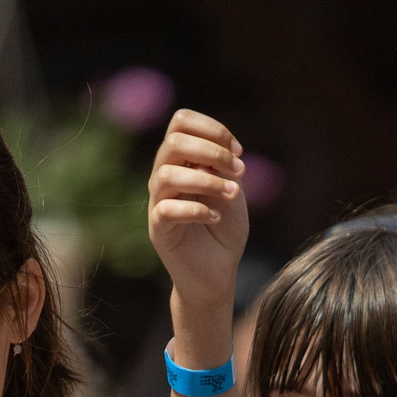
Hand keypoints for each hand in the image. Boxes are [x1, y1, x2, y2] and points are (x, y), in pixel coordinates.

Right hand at [145, 110, 247, 312]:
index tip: (238, 151)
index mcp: (182, 162)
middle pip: (173, 141)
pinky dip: (196, 210)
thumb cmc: (223, 231)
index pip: (181, 122)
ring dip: (208, 181)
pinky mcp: (158, 229)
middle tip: (238, 170)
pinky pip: (167, 209)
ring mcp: (158, 202)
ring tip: (232, 195)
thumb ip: (225, 169)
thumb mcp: (232, 193)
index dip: (211, 128)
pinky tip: (215, 218)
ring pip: (167, 175)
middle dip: (211, 151)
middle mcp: (165, 176)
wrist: (217, 274)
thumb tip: (219, 152)